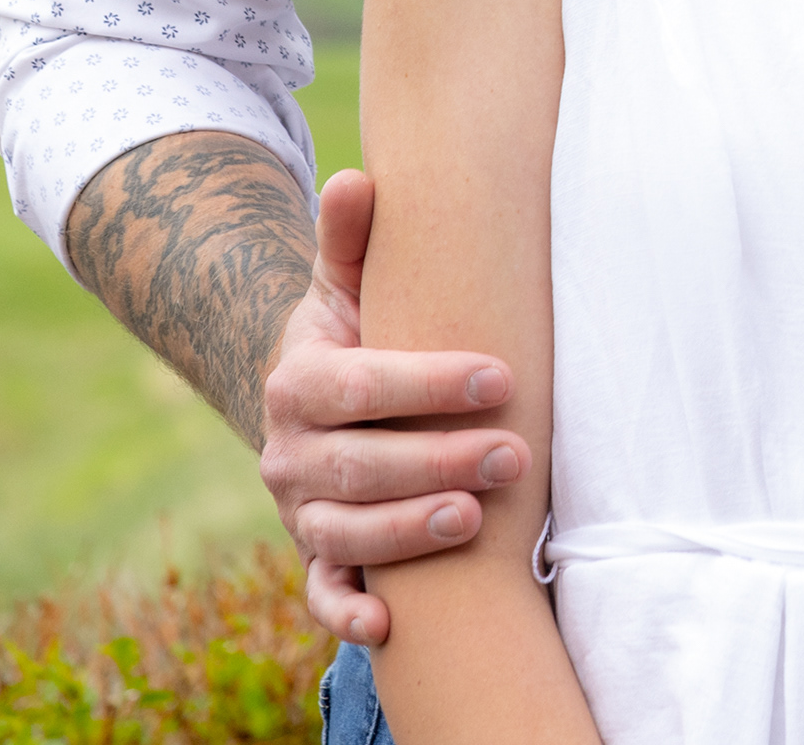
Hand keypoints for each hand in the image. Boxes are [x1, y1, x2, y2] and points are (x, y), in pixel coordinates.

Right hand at [260, 168, 532, 644]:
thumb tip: (359, 176)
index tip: (498, 376)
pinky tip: (390, 626)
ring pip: (343, 534)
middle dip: (437, 460)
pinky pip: (321, 594)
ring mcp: (299, 510)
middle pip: (357, 465)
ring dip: (406, 532)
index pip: (359, 384)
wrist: (320, 397)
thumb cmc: (359, 328)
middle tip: (516, 452)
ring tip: (473, 518)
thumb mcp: (350, 283)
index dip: (426, 383)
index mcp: (297, 379)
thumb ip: (354, 238)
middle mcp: (287, 450)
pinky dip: (347, 615)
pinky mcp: (316, 555)